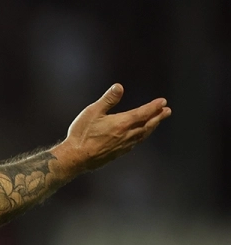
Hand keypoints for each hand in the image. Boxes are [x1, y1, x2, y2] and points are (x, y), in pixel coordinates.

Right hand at [55, 84, 170, 173]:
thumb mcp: (92, 112)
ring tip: (157, 122)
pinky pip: (135, 143)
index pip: (143, 113)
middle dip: (158, 117)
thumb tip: (119, 87)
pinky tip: (140, 136)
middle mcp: (127, 134)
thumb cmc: (82, 134)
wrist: (76, 157)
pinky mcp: (118, 153)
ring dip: (152, 127)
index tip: (163, 102)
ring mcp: (124, 145)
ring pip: (143, 134)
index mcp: (122, 123)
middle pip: (147, 124)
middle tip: (167, 111)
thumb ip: (108, 100)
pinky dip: (142, 136)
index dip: (154, 107)